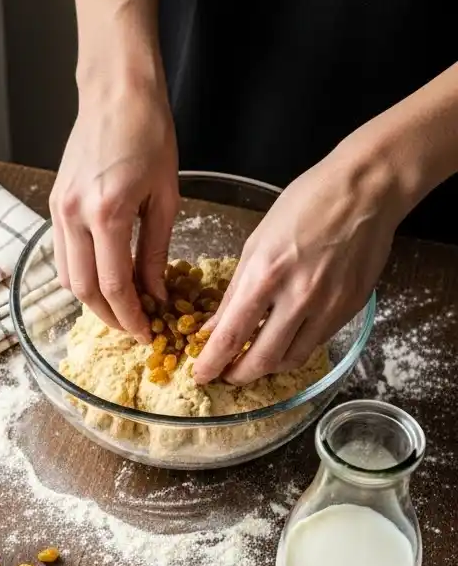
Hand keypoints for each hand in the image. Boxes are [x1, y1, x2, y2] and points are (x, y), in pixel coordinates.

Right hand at [50, 72, 178, 341]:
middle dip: (110, 318)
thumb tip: (157, 295)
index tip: (148, 332)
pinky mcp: (53, 205)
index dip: (132, 318)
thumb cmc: (150, 135)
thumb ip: (157, 252)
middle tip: (135, 328)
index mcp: (108, 213)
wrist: (116, 92)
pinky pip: (61, 256)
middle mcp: (75, 215)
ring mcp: (58, 210)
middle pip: (84, 291)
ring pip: (66, 278)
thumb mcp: (165, 198)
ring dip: (92, 301)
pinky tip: (103, 279)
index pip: (114, 286)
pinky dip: (80, 275)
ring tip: (121, 308)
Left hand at [193, 144, 400, 384]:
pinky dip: (294, 348)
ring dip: (267, 367)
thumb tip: (215, 327)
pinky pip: (316, 342)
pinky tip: (284, 339)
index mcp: (267, 274)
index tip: (200, 375)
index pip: (231, 335)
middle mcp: (298, 297)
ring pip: (291, 359)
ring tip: (253, 360)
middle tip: (226, 375)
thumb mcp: (257, 241)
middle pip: (262, 360)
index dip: (211, 363)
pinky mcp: (349, 309)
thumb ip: (235, 290)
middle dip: (238, 375)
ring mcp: (328, 306)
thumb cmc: (307, 203)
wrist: (366, 190)